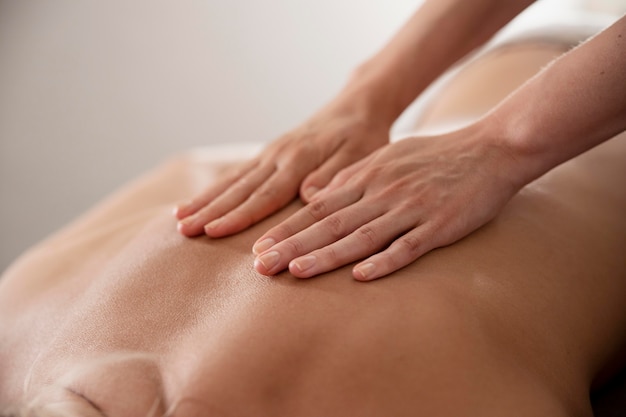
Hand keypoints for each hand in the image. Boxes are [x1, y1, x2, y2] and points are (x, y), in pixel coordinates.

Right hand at [175, 97, 390, 236]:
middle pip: (240, 189)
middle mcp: (278, 156)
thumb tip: (307, 197)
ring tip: (178, 218)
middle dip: (210, 211)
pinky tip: (197, 201)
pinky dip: (215, 188)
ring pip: (232, 180)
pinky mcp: (269, 155)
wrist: (355, 107)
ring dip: (205, 200)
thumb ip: (333, 176)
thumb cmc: (362, 136)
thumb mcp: (360, 155)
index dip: (239, 216)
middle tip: (183, 230)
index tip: (214, 232)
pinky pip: (237, 173)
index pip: (265, 194)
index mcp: (299, 160)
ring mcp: (270, 154)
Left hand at [252, 124, 522, 280]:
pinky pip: (408, 246)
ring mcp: (411, 209)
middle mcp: (383, 192)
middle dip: (293, 246)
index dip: (288, 228)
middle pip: (330, 224)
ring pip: (361, 236)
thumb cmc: (435, 155)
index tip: (259, 247)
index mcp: (368, 176)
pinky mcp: (440, 225)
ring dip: (327, 256)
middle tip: (261, 266)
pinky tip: (360, 277)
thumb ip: (353, 178)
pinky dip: (384, 261)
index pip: (318, 207)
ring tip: (296, 273)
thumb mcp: (387, 158)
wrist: (490, 149)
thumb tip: (318, 196)